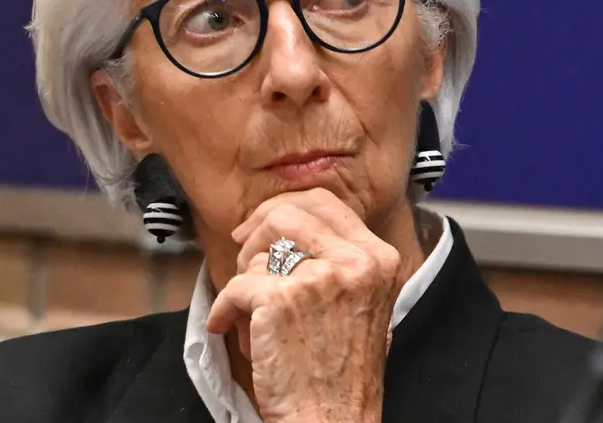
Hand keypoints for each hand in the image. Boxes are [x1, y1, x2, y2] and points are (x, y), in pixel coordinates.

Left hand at [206, 188, 403, 422]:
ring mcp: (320, 278)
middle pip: (287, 212)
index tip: (261, 227)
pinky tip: (226, 326)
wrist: (333, 421)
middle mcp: (357, 261)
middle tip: (241, 253)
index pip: (324, 202)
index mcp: (378, 257)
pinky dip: (224, 309)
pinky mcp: (283, 299)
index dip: (284, 208)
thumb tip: (285, 220)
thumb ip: (336, 258)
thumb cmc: (338, 371)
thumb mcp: (360, 301)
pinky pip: (237, 284)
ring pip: (259, 247)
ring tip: (249, 309)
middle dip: (255, 232)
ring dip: (243, 275)